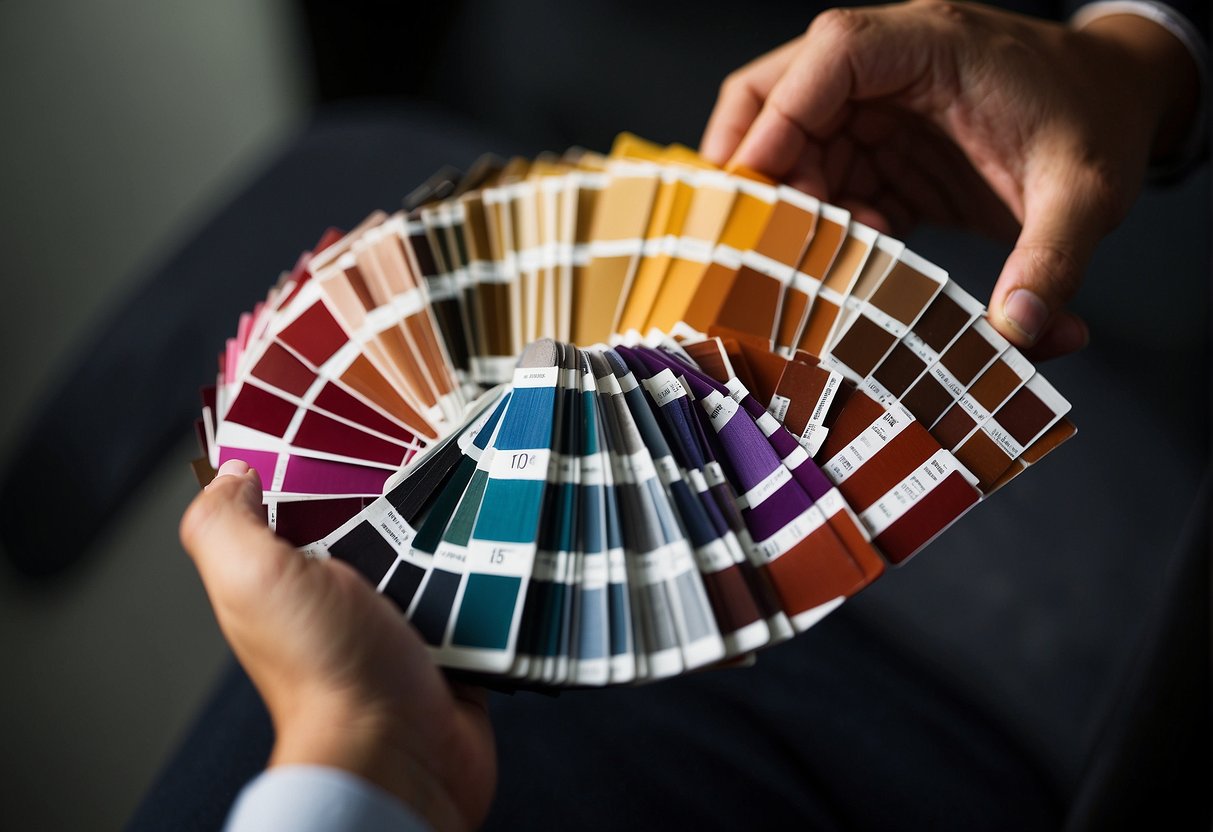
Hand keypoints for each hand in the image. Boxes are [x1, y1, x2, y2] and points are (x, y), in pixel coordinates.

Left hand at [180, 460, 495, 831]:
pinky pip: (476, 583)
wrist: (401, 752)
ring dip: (453, 519)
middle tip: (433, 428)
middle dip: (400, 478)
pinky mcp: (454, 635)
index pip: (298, 498)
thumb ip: (224, 522)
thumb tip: (233, 471)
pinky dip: (488, 561)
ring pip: (432, 544)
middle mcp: (342, 595)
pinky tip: (503, 525)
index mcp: (288, 577)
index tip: (351, 405)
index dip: (318, 453)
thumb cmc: (325, 669)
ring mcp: (402, 616)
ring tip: (481, 467)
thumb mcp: (253, 580)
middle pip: (374, 514)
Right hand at [701, 0, 1199, 358]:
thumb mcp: (1086, 192)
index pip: (832, 55)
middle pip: (780, 93)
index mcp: (934, 44)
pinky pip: (823, 179)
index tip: (759, 187)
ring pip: (791, 144)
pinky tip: (851, 260)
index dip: (779, 118)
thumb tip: (1018, 331)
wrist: (1119, 104)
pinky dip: (821, 225)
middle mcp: (892, 65)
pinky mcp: (882, 148)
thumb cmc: (1100, 122)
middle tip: (760, 237)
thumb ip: (1052, 259)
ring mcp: (880, 107)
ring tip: (818, 261)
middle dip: (757, 167)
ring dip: (790, 207)